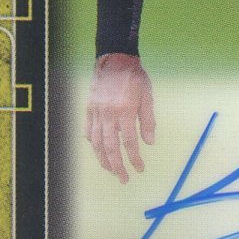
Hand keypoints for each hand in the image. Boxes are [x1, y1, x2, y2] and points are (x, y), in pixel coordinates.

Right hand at [85, 54, 155, 182]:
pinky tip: (99, 151)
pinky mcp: (89, 109)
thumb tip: (149, 142)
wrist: (114, 59)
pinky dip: (93, 144)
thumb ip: (148, 120)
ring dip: (104, 159)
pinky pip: (89, 131)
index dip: (134, 158)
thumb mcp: (147, 96)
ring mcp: (96, 112)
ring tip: (111, 170)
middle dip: (117, 166)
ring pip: (97, 143)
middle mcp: (108, 114)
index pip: (129, 142)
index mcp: (125, 111)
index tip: (140, 169)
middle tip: (124, 178)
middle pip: (111, 148)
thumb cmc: (134, 77)